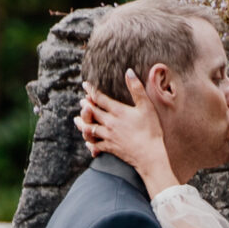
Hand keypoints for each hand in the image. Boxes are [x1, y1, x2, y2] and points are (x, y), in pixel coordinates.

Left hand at [77, 73, 175, 193]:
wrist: (150, 155)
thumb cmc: (151, 130)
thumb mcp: (146, 106)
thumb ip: (136, 89)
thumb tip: (129, 72)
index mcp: (118, 111)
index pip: (100, 98)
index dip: (91, 90)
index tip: (85, 85)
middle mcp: (110, 123)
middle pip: (92, 112)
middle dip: (85, 106)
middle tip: (82, 101)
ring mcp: (108, 136)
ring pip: (89, 129)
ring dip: (82, 124)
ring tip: (77, 120)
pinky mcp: (110, 148)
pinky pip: (96, 145)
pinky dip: (90, 143)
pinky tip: (88, 142)